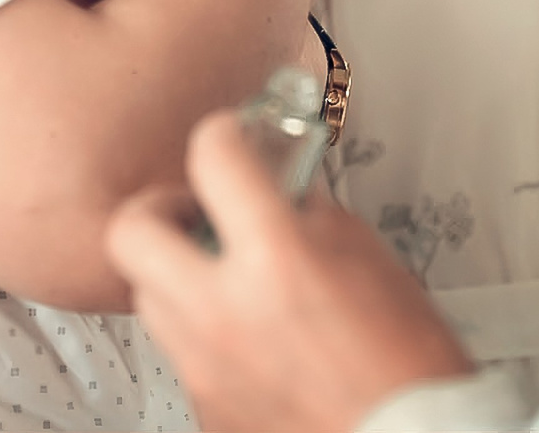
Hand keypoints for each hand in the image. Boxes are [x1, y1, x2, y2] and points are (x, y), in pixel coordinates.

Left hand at [107, 112, 475, 431]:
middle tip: (192, 209)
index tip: (229, 140)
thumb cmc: (407, 363)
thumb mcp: (368, 257)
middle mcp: (225, 313)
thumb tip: (280, 191)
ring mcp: (206, 366)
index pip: (212, 157)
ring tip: (217, 273)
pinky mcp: (205, 408)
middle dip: (159, 207)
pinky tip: (242, 333)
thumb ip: (310, 213)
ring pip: (147, 296)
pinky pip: (179, 352)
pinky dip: (202, 333)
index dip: (222, 134)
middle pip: (131, 230)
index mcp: (276, 260)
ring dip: (174, 273)